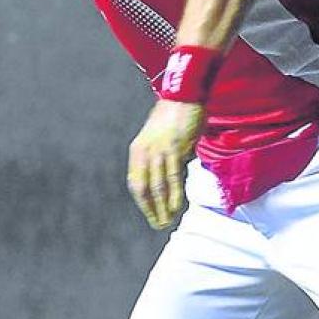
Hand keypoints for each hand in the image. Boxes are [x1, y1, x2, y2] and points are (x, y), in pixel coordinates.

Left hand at [127, 100, 204, 230]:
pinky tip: (176, 207)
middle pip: (143, 188)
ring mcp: (159, 150)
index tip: (151, 214)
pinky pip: (173, 176)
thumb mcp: (158, 137)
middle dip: (151, 209)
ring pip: (158, 186)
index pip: (135, 182)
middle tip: (158, 224)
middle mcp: (144, 152)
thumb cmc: (173, 115)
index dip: (142, 202)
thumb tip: (163, 175)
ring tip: (167, 220)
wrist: (184, 94)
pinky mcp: (175, 148)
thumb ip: (158, 155)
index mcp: (137, 150)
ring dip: (162, 207)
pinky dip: (174, 194)